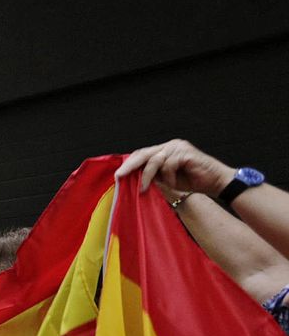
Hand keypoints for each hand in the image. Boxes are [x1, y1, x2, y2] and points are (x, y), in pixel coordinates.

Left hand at [117, 139, 234, 197]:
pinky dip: (168, 177)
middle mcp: (171, 145)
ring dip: (148, 177)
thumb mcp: (167, 180)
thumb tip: (132, 179)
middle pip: (144, 153)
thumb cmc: (192, 182)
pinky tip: (174, 184)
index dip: (130, 164)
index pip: (143, 154)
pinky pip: (168, 165)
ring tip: (144, 189)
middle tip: (119, 176)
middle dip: (130, 166)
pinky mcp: (185, 152)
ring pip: (154, 160)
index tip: (118, 175)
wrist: (217, 183)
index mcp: (165, 150)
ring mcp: (178, 147)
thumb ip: (153, 176)